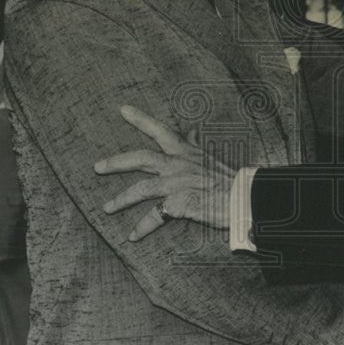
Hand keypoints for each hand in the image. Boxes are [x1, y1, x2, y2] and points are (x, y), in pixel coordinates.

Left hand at [94, 105, 235, 238]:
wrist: (246, 198)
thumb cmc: (231, 180)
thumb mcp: (211, 157)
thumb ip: (196, 146)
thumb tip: (192, 131)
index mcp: (187, 151)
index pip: (161, 130)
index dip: (141, 119)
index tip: (123, 109)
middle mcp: (179, 164)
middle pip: (141, 158)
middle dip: (116, 162)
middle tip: (97, 167)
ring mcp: (179, 183)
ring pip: (142, 188)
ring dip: (121, 199)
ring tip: (107, 208)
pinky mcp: (182, 204)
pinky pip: (155, 216)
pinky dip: (142, 227)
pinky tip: (132, 236)